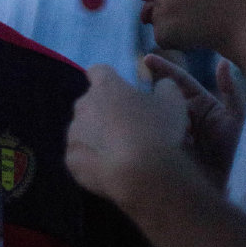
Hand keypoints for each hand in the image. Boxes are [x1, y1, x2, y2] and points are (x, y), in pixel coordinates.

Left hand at [66, 64, 188, 208]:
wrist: (142, 175)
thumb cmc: (159, 132)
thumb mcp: (174, 102)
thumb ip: (166, 86)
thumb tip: (162, 84)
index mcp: (105, 85)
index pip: (98, 72)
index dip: (109, 81)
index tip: (121, 93)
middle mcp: (83, 104)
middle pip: (90, 103)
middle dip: (103, 112)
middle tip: (126, 129)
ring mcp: (74, 132)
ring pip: (83, 130)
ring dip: (96, 137)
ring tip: (120, 154)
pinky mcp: (71, 159)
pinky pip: (79, 157)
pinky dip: (90, 162)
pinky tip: (109, 171)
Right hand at [143, 53, 245, 184]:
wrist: (243, 187)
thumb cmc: (245, 150)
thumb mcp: (241, 119)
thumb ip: (231, 91)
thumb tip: (223, 62)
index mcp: (203, 104)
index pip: (179, 80)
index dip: (163, 68)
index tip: (147, 58)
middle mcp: (189, 118)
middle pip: (166, 99)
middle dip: (158, 98)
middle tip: (158, 105)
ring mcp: (180, 136)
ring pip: (161, 119)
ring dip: (159, 120)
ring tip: (162, 126)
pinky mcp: (173, 154)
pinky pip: (161, 141)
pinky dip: (158, 138)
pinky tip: (159, 142)